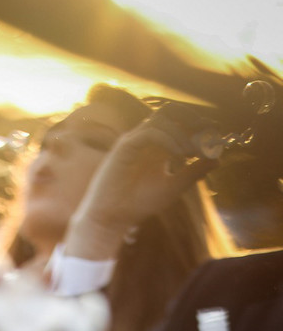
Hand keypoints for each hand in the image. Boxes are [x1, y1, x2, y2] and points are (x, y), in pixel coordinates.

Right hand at [64, 116, 216, 260]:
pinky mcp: (124, 147)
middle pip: (170, 111)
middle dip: (193, 117)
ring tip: (193, 152)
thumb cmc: (138, 204)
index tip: (216, 135)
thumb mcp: (174, 187)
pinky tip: (180, 155)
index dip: (200, 125)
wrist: (112, 218)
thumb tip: (218, 158)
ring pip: (161, 118)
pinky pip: (150, 132)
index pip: (180, 123)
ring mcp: (134, 142)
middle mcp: (146, 140)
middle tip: (208, 131)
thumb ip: (194, 172)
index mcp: (158, 147)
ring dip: (182, 131)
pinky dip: (169, 139)